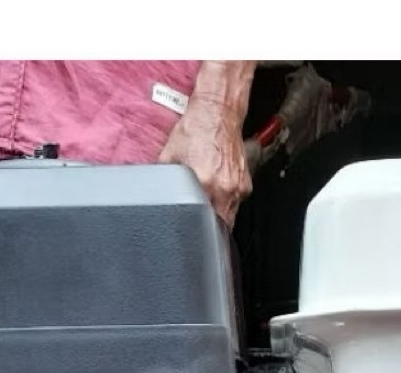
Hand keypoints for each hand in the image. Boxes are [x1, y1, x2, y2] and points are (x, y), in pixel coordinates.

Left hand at [158, 97, 251, 227]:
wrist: (217, 113)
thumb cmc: (195, 131)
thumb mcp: (170, 157)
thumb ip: (165, 181)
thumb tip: (154, 196)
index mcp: (204, 183)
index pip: (204, 223)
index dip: (198, 230)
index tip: (195, 232)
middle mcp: (224, 188)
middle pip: (221, 224)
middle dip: (211, 225)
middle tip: (202, 219)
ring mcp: (237, 187)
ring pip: (230, 215)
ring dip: (220, 213)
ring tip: (209, 198)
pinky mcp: (246, 184)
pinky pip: (236, 202)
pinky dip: (227, 200)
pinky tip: (218, 188)